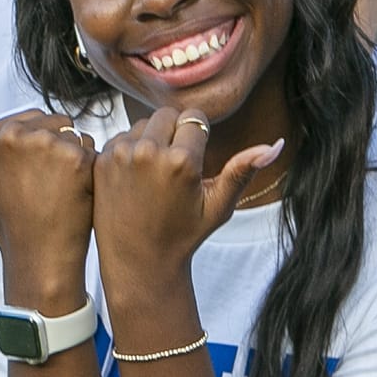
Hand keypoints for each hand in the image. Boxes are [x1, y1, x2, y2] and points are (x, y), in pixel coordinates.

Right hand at [0, 112, 96, 295]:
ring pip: (73, 132)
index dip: (34, 152)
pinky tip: (75, 193)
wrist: (37, 260)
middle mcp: (8, 133)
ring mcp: (40, 143)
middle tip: (42, 189)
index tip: (23, 182)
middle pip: (52, 122)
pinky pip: (92, 146)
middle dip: (55, 151)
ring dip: (74, 158)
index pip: (28, 122)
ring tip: (57, 191)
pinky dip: (90, 168)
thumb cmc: (6, 222)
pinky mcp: (72, 156)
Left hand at [91, 108, 280, 294]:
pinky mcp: (102, 160)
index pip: (196, 119)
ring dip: (152, 139)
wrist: (138, 262)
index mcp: (182, 160)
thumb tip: (274, 144)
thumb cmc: (183, 235)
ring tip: (156, 173)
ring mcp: (121, 154)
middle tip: (177, 165)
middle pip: (168, 114)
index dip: (200, 137)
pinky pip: (122, 136)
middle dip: (176, 132)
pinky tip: (136, 177)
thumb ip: (242, 171)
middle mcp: (149, 151)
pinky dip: (131, 149)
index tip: (196, 160)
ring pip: (144, 123)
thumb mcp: (218, 206)